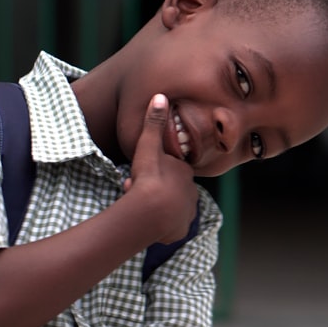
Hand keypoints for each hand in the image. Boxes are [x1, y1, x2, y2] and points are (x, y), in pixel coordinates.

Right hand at [124, 94, 197, 243]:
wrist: (149, 212)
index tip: (140, 176)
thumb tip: (160, 95)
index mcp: (184, 172)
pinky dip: (161, 226)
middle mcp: (191, 192)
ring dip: (157, 208)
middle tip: (136, 193)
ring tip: (139, 208)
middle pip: (169, 189)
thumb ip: (154, 123)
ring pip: (170, 208)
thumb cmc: (148, 178)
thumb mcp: (148, 146)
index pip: (169, 170)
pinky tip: (149, 224)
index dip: (153, 172)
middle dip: (154, 191)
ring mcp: (186, 213)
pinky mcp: (180, 230)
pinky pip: (170, 227)